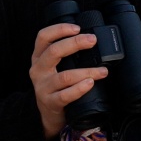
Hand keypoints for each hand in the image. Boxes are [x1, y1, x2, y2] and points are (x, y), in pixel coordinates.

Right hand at [29, 23, 107, 138]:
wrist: (47, 113)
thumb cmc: (55, 85)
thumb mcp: (52, 67)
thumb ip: (63, 55)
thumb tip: (89, 41)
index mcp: (38, 57)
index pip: (43, 37)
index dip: (59, 29)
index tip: (77, 28)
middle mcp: (38, 70)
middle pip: (54, 51)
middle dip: (75, 43)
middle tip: (92, 41)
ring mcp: (42, 87)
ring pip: (65, 76)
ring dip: (86, 71)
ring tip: (102, 71)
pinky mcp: (50, 102)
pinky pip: (66, 95)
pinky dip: (80, 88)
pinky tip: (90, 83)